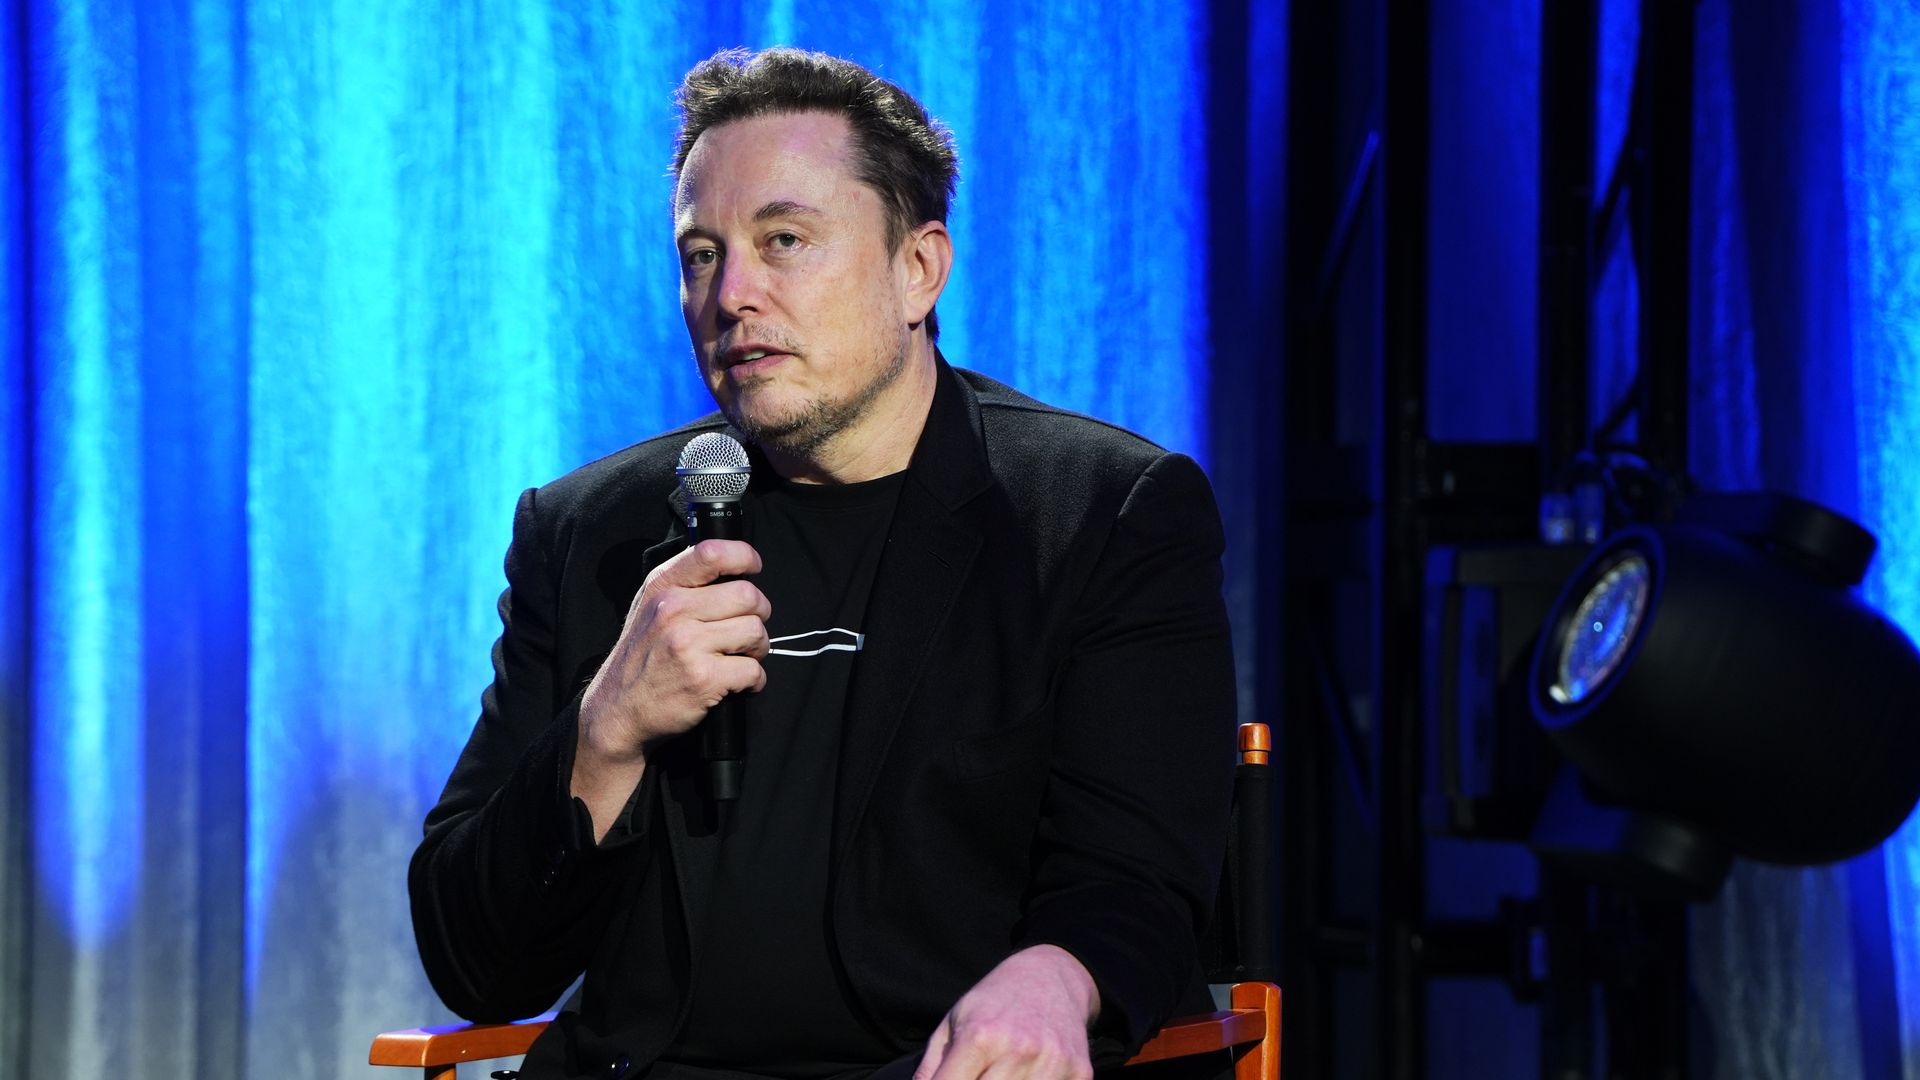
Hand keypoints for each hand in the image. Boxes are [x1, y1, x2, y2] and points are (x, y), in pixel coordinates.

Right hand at [572, 539, 769, 832]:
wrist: (616, 711)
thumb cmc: (641, 659)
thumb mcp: (649, 608)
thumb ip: (684, 584)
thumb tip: (733, 567)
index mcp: (663, 586)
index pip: (712, 552)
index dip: (743, 556)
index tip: (753, 568)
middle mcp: (673, 610)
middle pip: (748, 596)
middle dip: (758, 615)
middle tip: (746, 631)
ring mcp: (688, 644)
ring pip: (756, 632)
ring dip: (757, 649)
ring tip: (740, 658)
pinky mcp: (703, 678)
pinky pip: (753, 670)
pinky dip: (754, 680)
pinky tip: (737, 683)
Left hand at [915, 945, 1100, 1079]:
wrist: (1051, 976)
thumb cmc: (994, 1002)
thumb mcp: (953, 1021)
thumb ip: (931, 1067)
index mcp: (980, 1036)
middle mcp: (1018, 1050)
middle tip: (977, 1076)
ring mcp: (1052, 1064)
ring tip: (1000, 1073)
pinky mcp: (1079, 1074)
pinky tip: (1029, 1075)